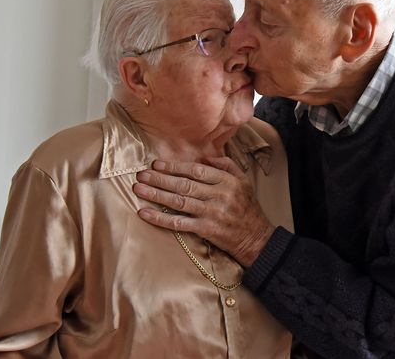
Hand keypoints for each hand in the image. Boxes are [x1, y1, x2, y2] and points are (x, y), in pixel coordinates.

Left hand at [134, 157, 274, 266]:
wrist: (256, 237)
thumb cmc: (247, 207)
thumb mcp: (243, 180)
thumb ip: (226, 165)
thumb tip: (204, 157)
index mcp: (227, 181)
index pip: (196, 170)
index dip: (175, 166)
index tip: (157, 164)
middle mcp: (219, 195)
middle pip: (184, 184)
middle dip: (160, 178)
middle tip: (141, 174)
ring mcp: (212, 213)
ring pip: (178, 201)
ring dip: (156, 194)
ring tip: (139, 189)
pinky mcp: (206, 230)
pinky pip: (179, 223)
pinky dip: (160, 218)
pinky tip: (145, 213)